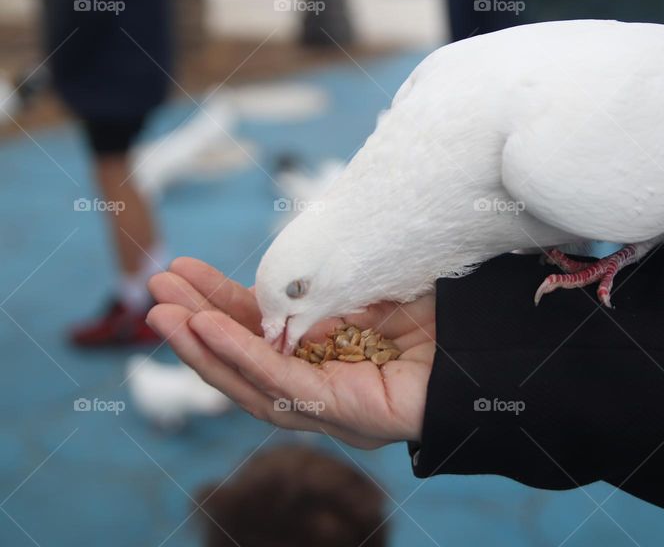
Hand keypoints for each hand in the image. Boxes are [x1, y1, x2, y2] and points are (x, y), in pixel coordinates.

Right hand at [146, 258, 435, 447]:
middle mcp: (318, 383)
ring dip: (202, 346)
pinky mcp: (340, 414)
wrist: (486, 342)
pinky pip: (280, 386)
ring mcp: (327, 404)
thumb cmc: (435, 314)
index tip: (185, 273)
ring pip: (248, 380)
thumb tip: (278, 272)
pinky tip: (207, 332)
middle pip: (244, 359)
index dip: (220, 304)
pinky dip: (241, 357)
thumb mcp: (363, 286)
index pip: (261, 332)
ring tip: (161, 315)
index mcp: (323, 353)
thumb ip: (320, 287)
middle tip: (154, 292)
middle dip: (196, 325)